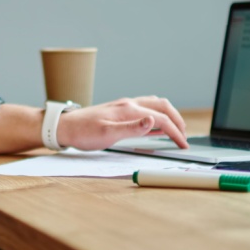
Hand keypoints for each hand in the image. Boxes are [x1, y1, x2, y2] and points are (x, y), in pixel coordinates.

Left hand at [55, 96, 187, 149]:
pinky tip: (156, 125)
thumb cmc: (83, 132)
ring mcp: (125, 105)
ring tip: (176, 130)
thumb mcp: (107, 134)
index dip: (176, 132)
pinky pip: (146, 108)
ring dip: (169, 115)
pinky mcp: (120, 110)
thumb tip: (153, 121)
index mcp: (129, 109)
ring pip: (155, 104)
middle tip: (184, 137)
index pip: (161, 119)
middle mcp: (129, 104)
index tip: (183, 145)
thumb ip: (132, 128)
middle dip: (178, 120)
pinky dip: (157, 115)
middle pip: (163, 106)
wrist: (65, 126)